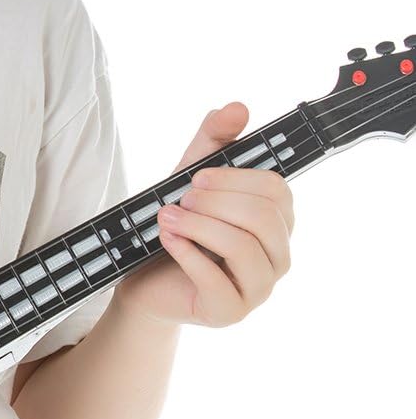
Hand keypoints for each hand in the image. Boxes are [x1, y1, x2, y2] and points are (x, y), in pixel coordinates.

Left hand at [115, 101, 294, 327]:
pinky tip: (166, 240)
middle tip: (180, 199)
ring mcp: (259, 288)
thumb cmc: (176, 227)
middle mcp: (277, 255)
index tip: (197, 177)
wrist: (143, 279)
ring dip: (199, 226)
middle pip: (265, 218)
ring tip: (165, 217)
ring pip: (245, 248)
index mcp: (276, 221)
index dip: (235, 179)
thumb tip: (238, 107)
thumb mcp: (189, 177)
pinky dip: (187, 254)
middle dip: (216, 202)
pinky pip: (218, 281)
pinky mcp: (230, 311)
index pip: (277, 191)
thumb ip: (213, 142)